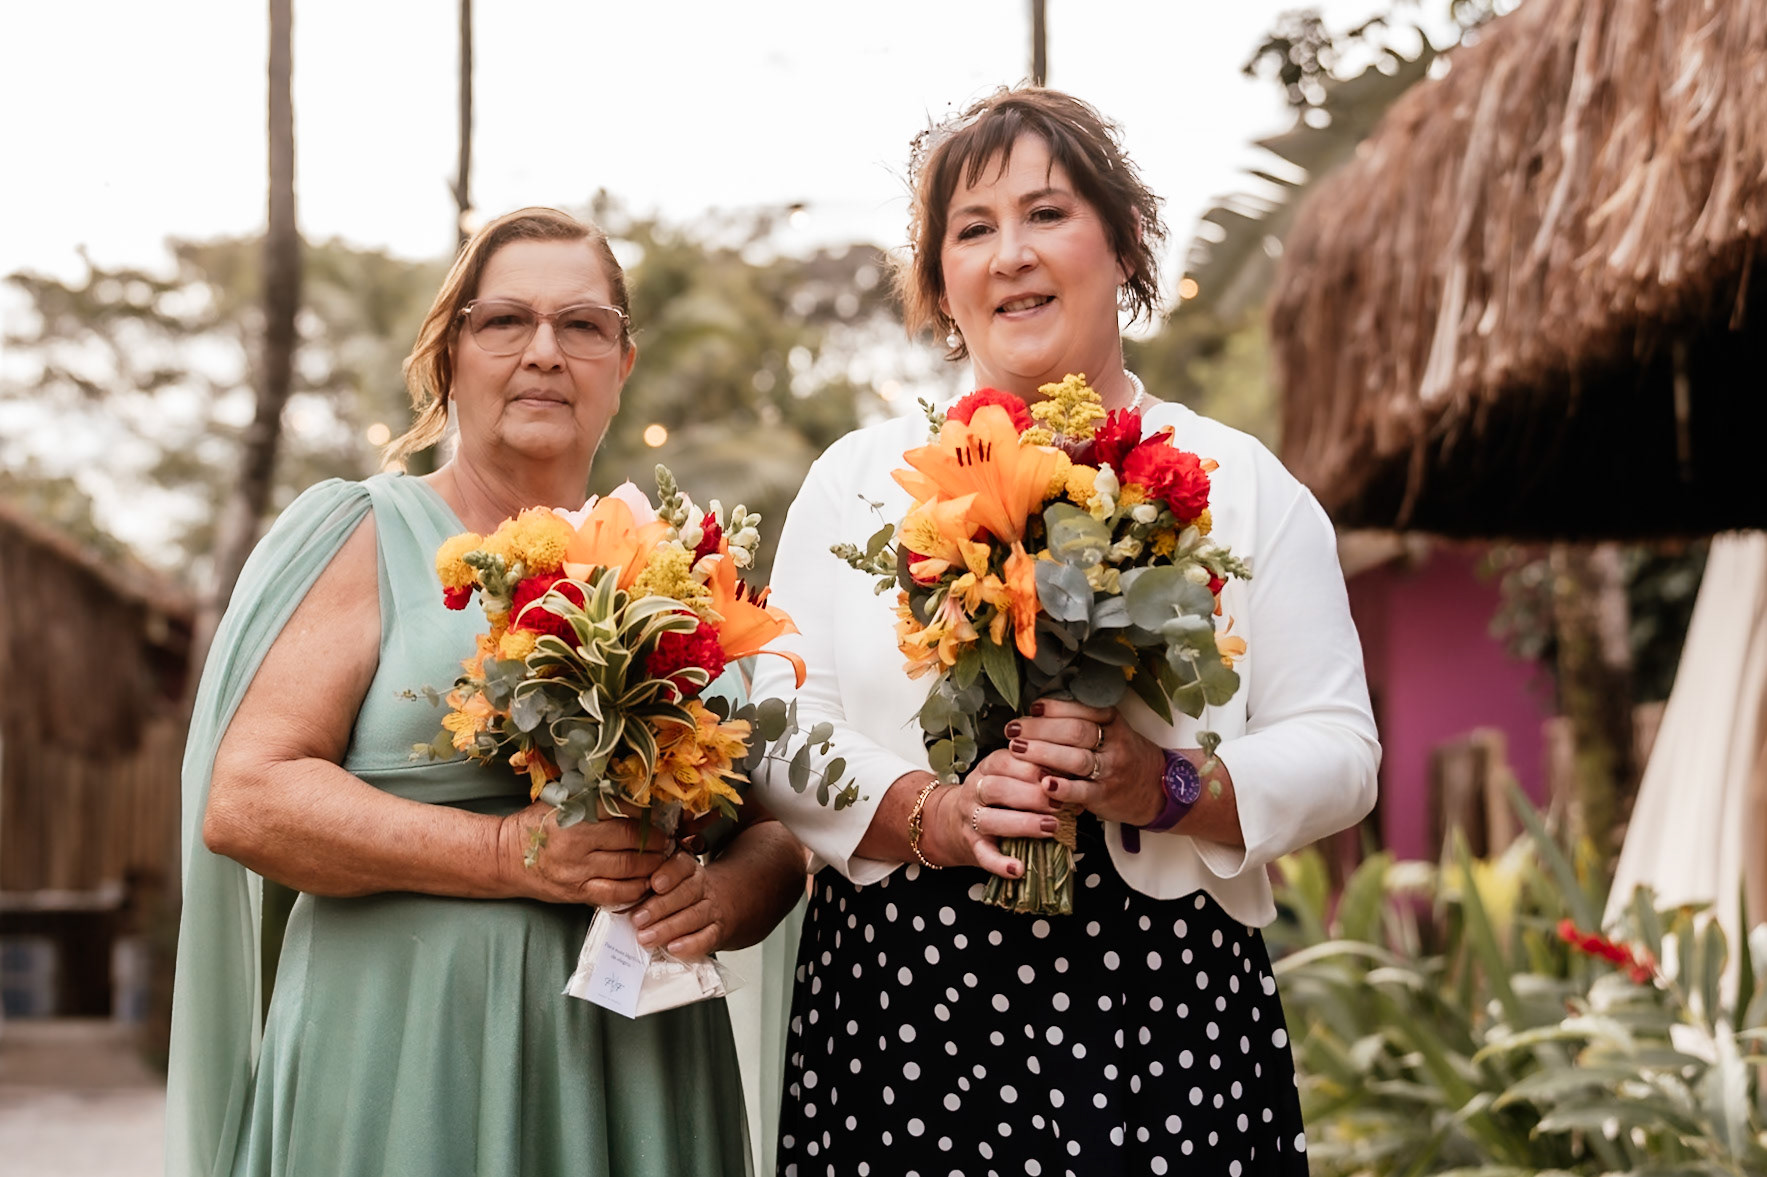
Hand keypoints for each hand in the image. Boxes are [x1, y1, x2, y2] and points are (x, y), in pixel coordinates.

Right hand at [497, 803, 670, 906]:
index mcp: (575, 813)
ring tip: (665, 860)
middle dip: (658, 841)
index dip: (647, 814)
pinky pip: (615, 893)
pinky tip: (647, 883)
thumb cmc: (536, 825)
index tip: (662, 816)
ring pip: (628, 868)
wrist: (504, 857)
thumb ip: (592, 799)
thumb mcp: (560, 803)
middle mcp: (577, 842)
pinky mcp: (577, 892)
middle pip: (631, 840)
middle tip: (670, 840)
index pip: (622, 810)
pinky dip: (636, 889)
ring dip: (653, 865)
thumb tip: (633, 795)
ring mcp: (577, 870)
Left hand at [630, 849, 725, 957]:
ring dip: (668, 928)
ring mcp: (712, 909)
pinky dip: (690, 944)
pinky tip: (673, 948)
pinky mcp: (717, 931)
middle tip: (638, 919)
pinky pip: (707, 937)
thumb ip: (648, 887)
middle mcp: (702, 886)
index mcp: (688, 869)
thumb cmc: (681, 895)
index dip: (669, 874)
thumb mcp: (669, 882)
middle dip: (660, 907)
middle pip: (686, 892)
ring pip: (694, 915)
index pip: (682, 865)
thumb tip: (620, 900)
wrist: (718, 906)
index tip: (654, 884)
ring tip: (646, 938)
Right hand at [919, 748, 1060, 878]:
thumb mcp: (1011, 777)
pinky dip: (1000, 864)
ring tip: (1051, 828)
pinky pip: (984, 856)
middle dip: (1030, 795)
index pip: (1003, 762)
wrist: (954, 820)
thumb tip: (1075, 783)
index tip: (1054, 774)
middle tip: (1058, 803)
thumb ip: (1037, 777)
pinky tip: (1017, 869)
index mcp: (986, 769)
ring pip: (990, 820)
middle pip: (996, 789)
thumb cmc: (997, 797)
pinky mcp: (972, 846)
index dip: (1029, 768)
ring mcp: (970, 819)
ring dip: (1023, 824)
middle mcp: (975, 791)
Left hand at [1006, 698, 1165, 826]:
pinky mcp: (1105, 796)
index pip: (1081, 709)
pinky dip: (1062, 788)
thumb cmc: (1122, 755)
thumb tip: (1037, 710)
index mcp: (1113, 722)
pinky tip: (1043, 784)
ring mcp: (1111, 771)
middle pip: (1074, 732)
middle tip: (1013, 730)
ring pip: (1077, 759)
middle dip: (1039, 729)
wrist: (1157, 788)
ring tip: (1017, 749)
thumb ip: (1082, 719)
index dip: (1054, 708)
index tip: (1030, 709)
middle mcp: (1114, 743)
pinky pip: (1083, 791)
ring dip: (1043, 753)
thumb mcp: (1111, 729)